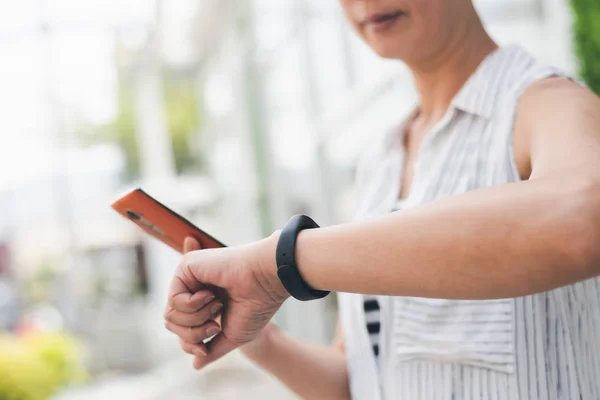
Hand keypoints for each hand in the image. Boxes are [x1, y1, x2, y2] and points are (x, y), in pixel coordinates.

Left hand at [165, 233, 288, 369]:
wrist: (266, 284)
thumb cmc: (256, 306)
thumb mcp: (232, 336)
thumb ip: (212, 349)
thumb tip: (196, 365)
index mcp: (205, 302)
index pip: (181, 329)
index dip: (190, 343)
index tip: (207, 343)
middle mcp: (194, 288)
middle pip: (172, 323)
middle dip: (193, 332)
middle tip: (215, 324)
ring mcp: (189, 277)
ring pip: (170, 314)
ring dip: (196, 319)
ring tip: (218, 306)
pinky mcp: (186, 266)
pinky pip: (173, 300)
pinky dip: (192, 305)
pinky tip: (210, 295)